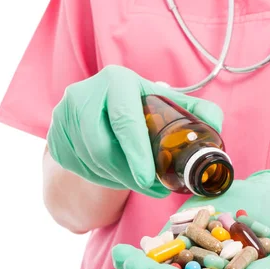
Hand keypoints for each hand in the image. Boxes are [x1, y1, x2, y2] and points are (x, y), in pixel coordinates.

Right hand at [46, 65, 222, 197]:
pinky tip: (115, 175)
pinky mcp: (53, 137)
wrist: (101, 113)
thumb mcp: (168, 105)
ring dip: (118, 180)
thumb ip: (197, 112)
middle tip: (153, 189)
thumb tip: (216, 127)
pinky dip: (100, 179)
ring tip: (139, 181)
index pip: (124, 120)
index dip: (137, 153)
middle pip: (103, 148)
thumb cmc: (143, 109)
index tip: (149, 178)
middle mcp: (83, 92)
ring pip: (90, 163)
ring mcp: (62, 115)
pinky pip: (77, 169)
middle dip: (130, 176)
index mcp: (117, 80)